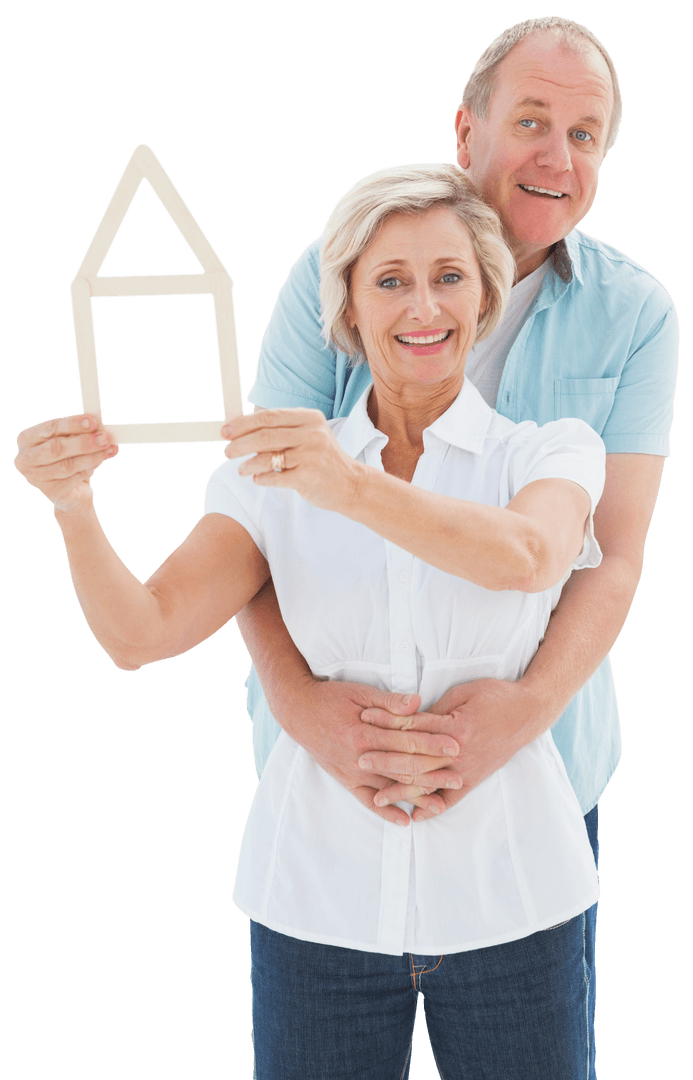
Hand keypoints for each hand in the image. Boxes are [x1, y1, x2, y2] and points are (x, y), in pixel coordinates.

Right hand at [14, 414, 119, 512]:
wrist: (71, 490)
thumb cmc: (68, 458)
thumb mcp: (71, 441)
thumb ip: (80, 433)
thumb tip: (98, 428)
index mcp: (27, 438)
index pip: (50, 428)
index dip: (73, 424)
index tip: (93, 421)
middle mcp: (26, 458)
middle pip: (56, 448)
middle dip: (83, 442)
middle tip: (104, 438)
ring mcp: (35, 477)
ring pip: (67, 465)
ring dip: (91, 457)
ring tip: (109, 450)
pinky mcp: (49, 492)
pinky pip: (73, 479)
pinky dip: (89, 469)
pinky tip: (100, 462)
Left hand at [222, 408, 363, 513]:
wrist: (351, 484)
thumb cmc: (322, 460)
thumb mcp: (309, 436)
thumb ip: (282, 431)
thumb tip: (242, 431)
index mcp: (309, 418)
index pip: (269, 417)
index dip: (243, 424)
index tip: (226, 431)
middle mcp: (312, 434)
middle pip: (265, 435)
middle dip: (241, 444)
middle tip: (228, 451)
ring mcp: (311, 455)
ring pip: (267, 457)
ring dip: (248, 464)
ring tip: (241, 470)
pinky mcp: (309, 476)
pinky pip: (275, 477)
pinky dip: (262, 478)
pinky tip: (257, 479)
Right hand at [279, 677, 460, 826]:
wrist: (298, 711)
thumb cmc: (331, 697)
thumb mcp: (360, 692)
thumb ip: (389, 702)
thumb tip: (417, 703)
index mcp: (365, 732)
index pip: (407, 740)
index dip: (433, 743)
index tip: (456, 746)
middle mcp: (359, 757)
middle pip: (403, 768)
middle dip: (433, 773)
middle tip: (458, 777)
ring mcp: (352, 772)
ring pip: (389, 788)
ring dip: (416, 796)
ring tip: (441, 803)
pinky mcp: (345, 780)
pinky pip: (367, 801)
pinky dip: (386, 811)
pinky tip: (405, 821)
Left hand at [362, 677, 549, 821]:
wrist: (528, 711)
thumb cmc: (494, 696)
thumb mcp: (462, 693)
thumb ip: (435, 710)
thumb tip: (408, 719)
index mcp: (455, 727)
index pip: (412, 727)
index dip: (386, 723)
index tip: (364, 720)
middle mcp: (459, 752)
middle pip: (415, 759)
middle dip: (385, 760)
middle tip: (360, 759)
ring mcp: (467, 769)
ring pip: (429, 782)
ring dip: (402, 789)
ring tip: (377, 795)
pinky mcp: (475, 779)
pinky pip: (451, 799)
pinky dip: (432, 808)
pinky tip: (414, 815)